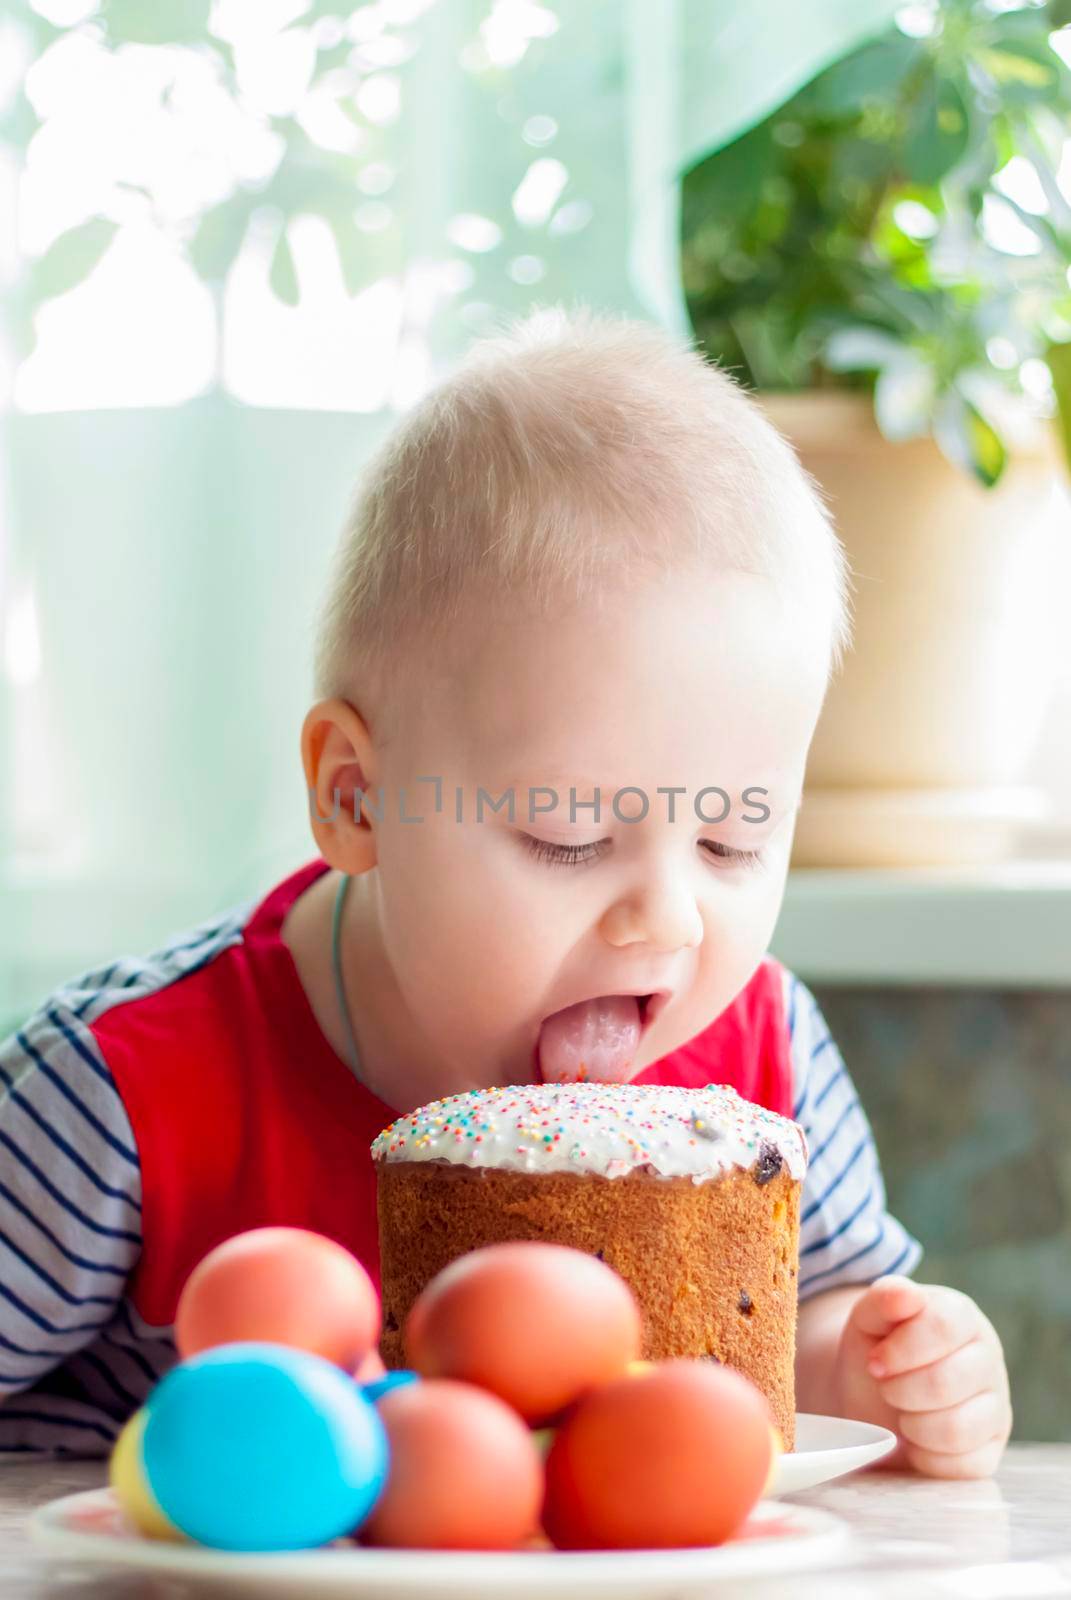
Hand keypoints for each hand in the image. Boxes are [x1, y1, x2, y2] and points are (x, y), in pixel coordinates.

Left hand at [835, 1275, 1011, 1477]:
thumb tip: (907, 1295)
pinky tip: (916, 1439)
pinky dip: (927, 1458)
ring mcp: (995, 1407)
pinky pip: (964, 1465)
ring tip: (901, 1412)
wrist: (873, 1393)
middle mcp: (988, 1360)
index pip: (943, 1326)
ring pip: (957, 1429)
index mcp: (962, 1317)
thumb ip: (885, 1298)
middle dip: (900, 1390)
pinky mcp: (990, 1449)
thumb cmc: (877, 1347)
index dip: (901, 1349)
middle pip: (947, 1382)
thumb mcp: (868, 1316)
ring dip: (912, 1425)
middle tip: (885, 1387)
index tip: (874, 1363)